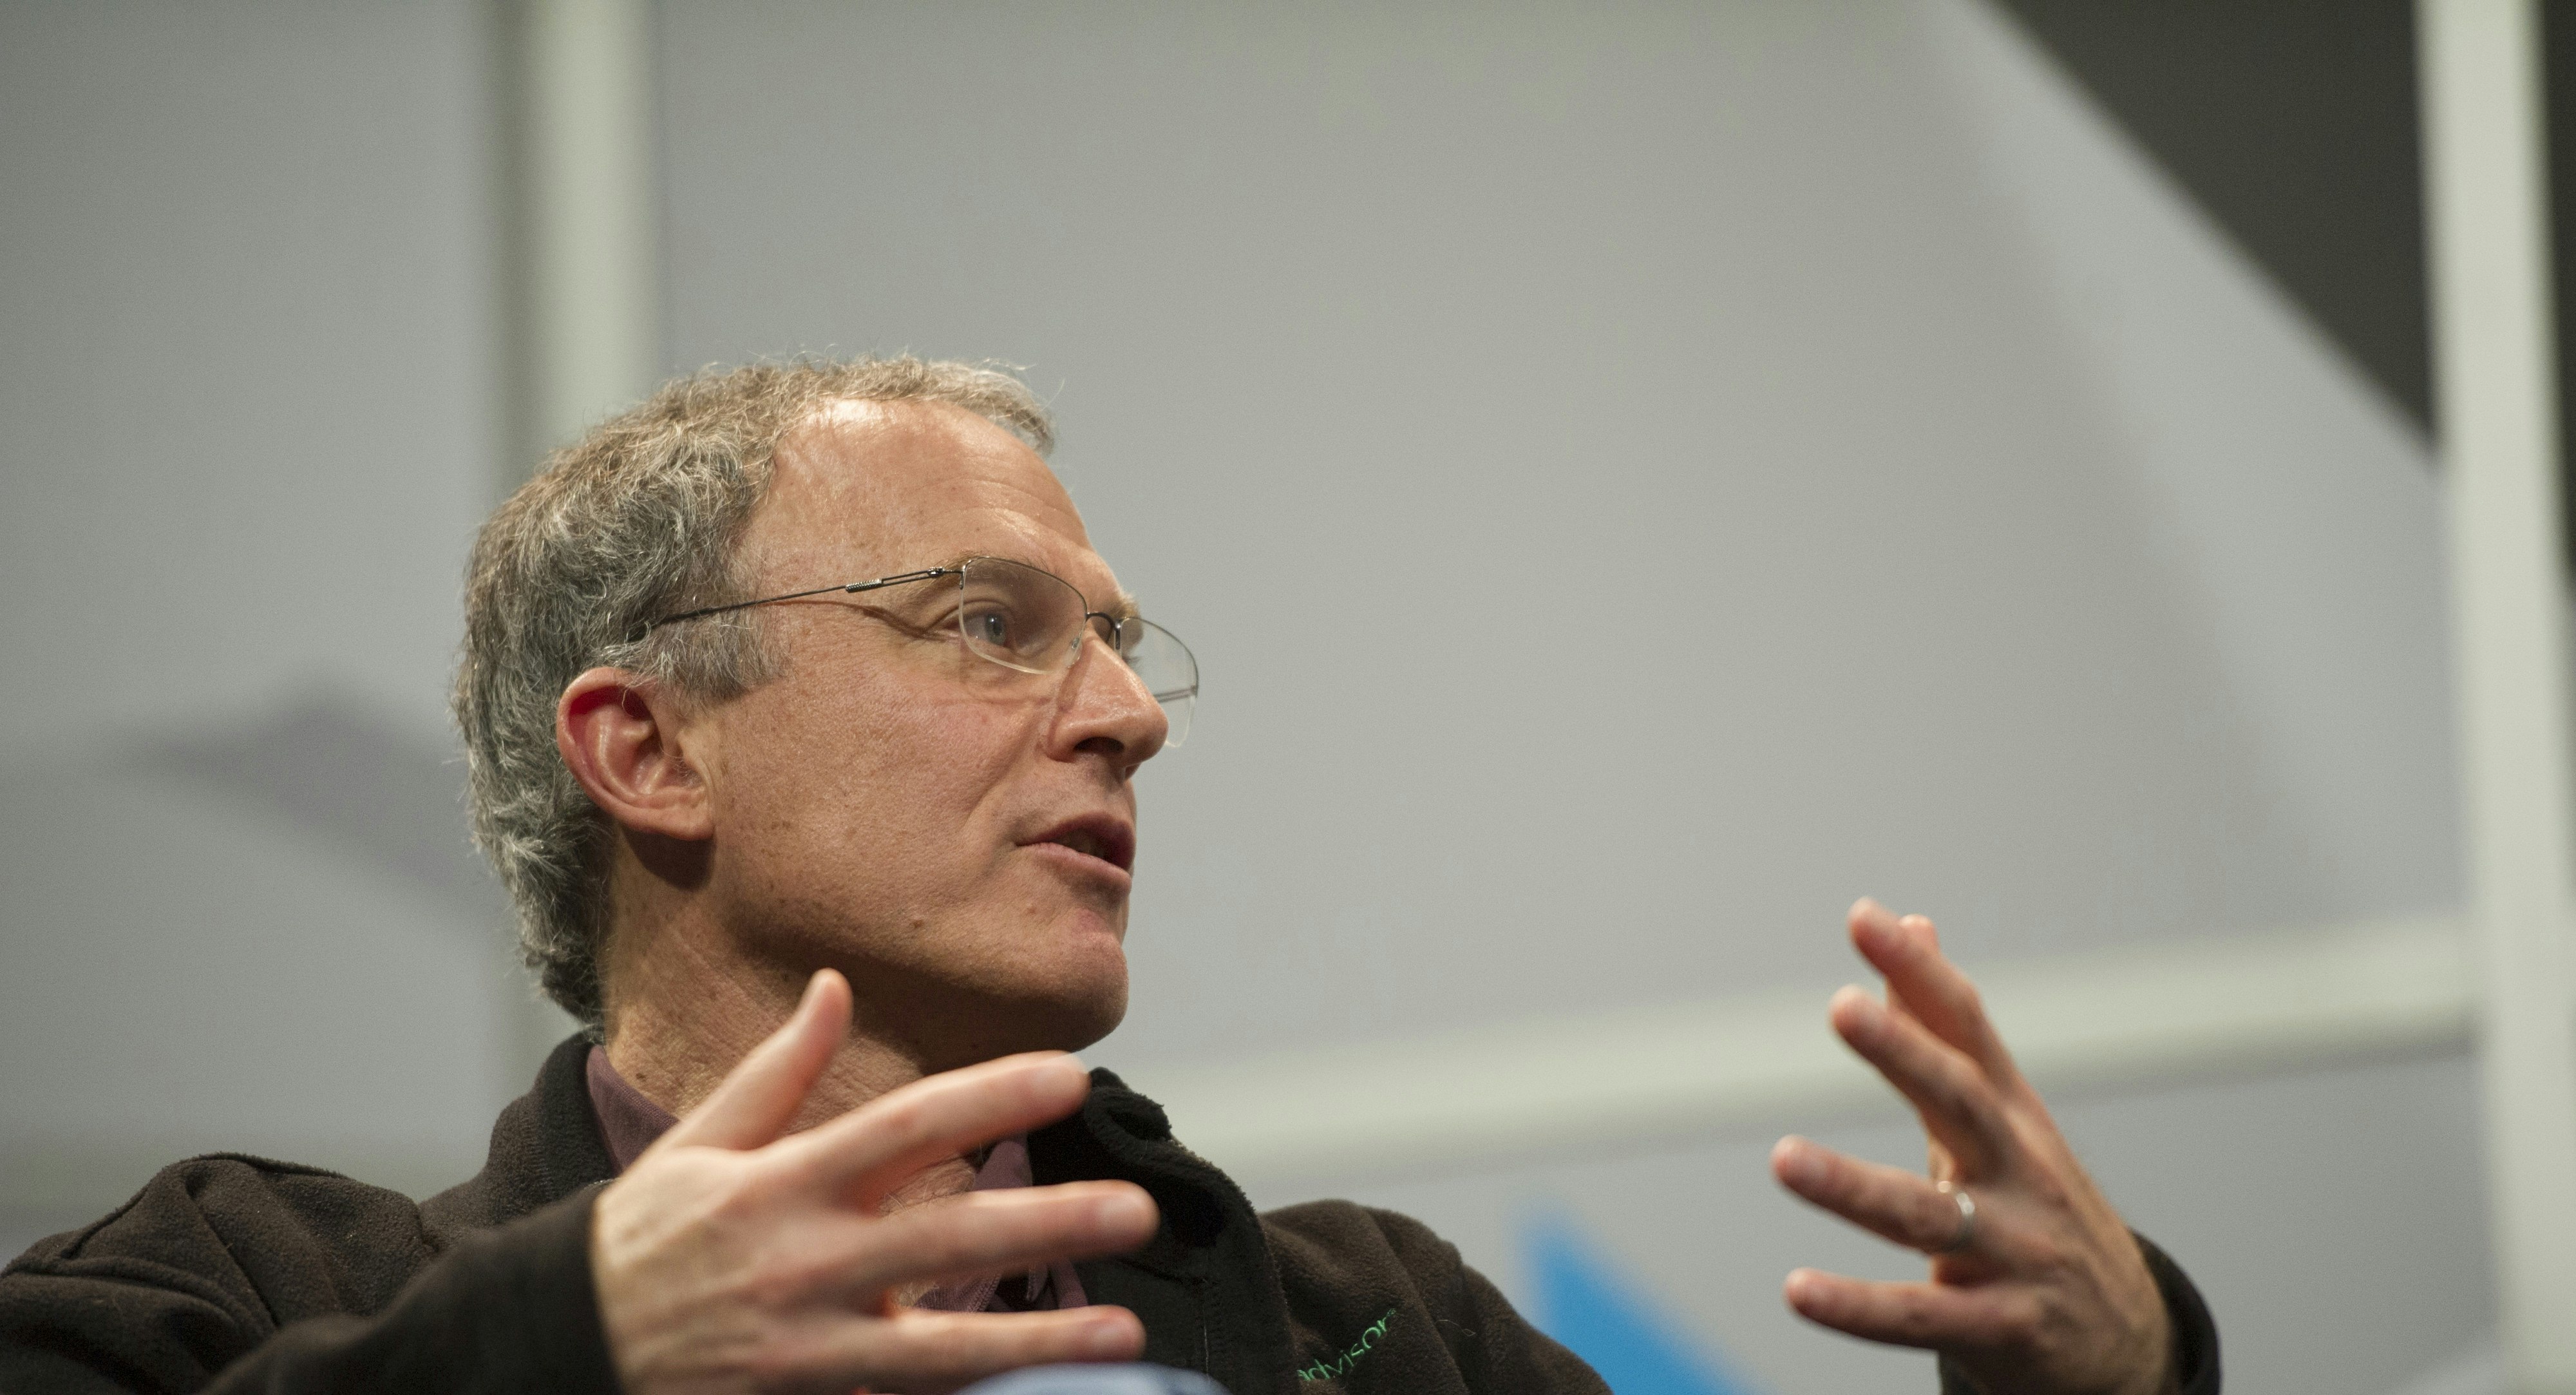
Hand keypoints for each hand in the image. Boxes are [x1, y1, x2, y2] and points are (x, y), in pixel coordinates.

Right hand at [590, 969, 1159, 1394]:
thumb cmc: (638, 1242)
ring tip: (1123, 1332)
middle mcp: (802, 1264)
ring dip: (1038, 1341)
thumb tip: (837, 985)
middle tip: (1136, 1207)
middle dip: (1048, 1222)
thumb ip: (777, 1071)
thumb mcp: (695, 1146)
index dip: (989, 1100)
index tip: (1069, 1079)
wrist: (554, 1352)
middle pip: (945, 1238)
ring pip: (941, 1348)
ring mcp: (807, 1347)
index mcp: (781, 1185)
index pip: (905, 1128)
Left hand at [1770, 900, 2170, 1394]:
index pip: (1968, 1027)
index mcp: (2012, 1112)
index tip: (1865, 917)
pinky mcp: (2000, 1327)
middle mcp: (2018, 1172)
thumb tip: (1913, 922)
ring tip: (1783, 1158)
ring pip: (1929, 1214)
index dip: (1919, 971)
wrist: (2127, 1340)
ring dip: (1853, 1187)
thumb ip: (1947, 1026)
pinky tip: (1798, 1289)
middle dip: (1906, 1053)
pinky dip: (1858, 1305)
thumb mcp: (2003, 1114)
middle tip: (1844, 1007)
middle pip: (1962, 1102)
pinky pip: (1920, 1316)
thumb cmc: (2039, 1205)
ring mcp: (2015, 1250)